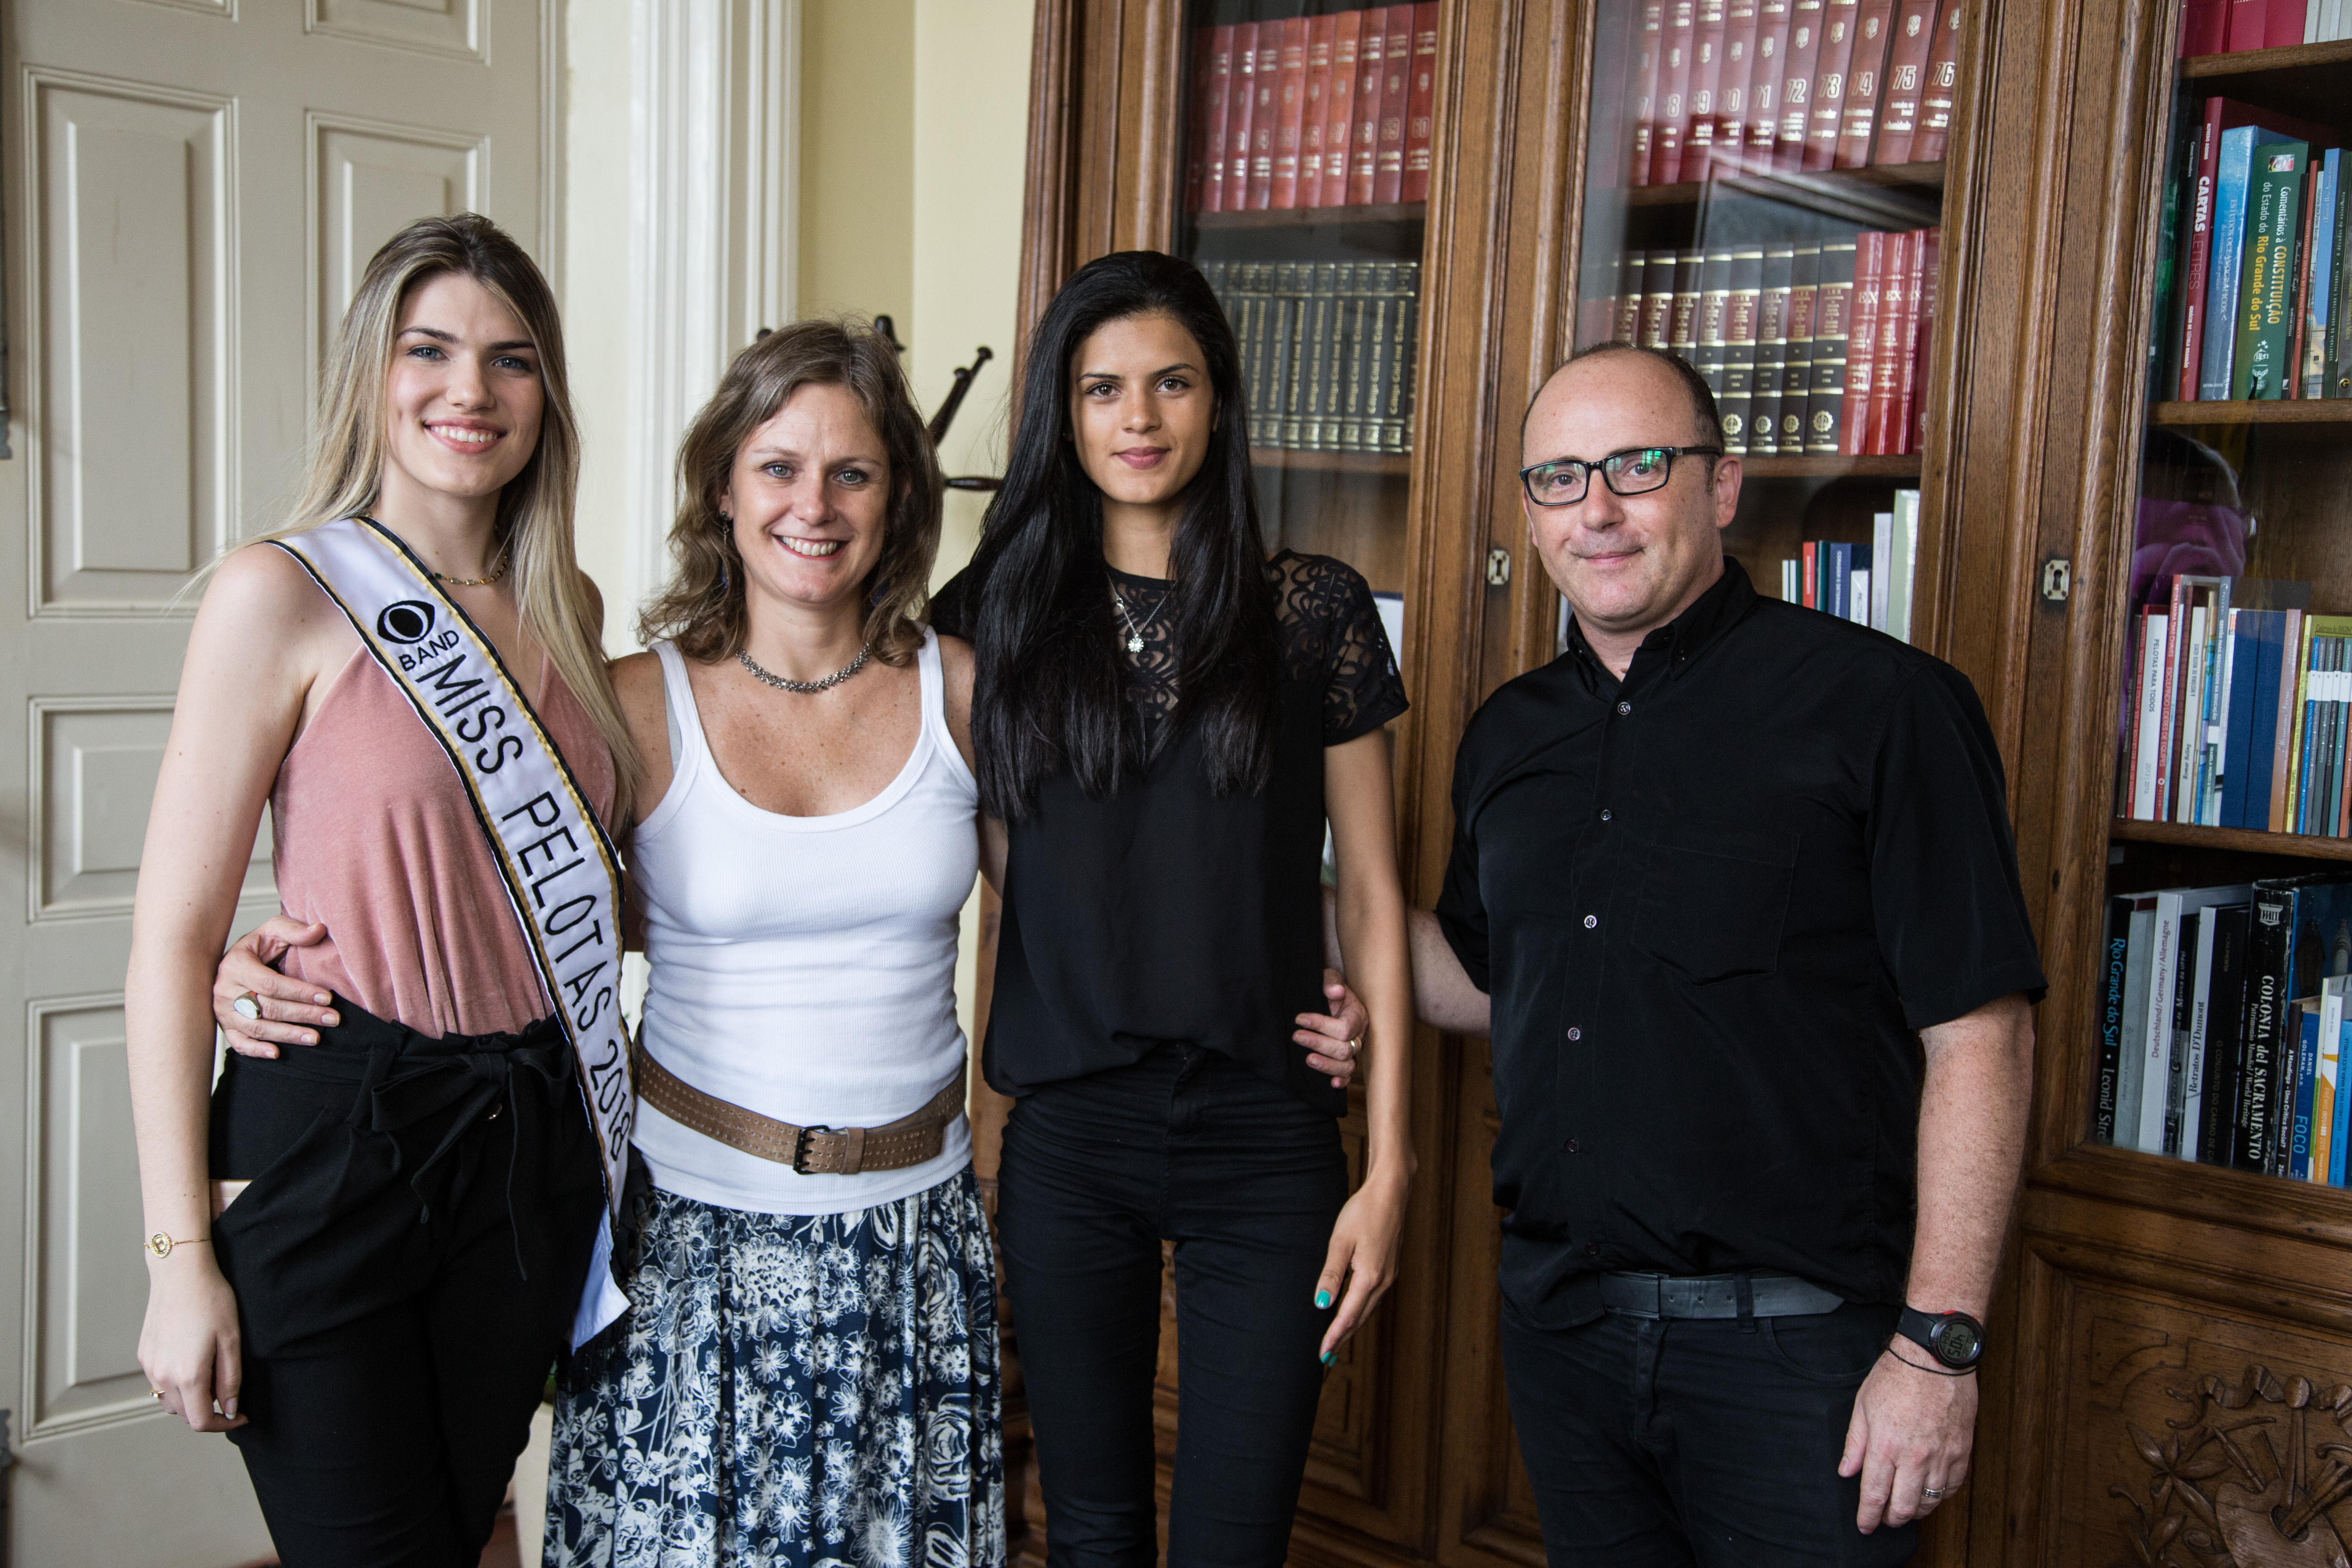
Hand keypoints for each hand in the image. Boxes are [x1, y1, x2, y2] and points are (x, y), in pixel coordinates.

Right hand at [137, 1254, 247, 1432]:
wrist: (180, 1273)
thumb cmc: (211, 1301)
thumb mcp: (231, 1340)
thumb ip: (230, 1380)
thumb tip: (231, 1409)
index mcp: (188, 1376)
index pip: (200, 1421)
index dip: (223, 1425)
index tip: (241, 1416)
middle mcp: (162, 1376)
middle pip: (183, 1415)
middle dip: (208, 1414)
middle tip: (231, 1399)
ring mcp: (149, 1366)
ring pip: (168, 1402)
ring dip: (189, 1402)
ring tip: (211, 1382)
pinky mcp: (144, 1355)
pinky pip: (158, 1383)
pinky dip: (175, 1386)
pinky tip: (191, 1366)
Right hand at [213, 917, 336, 1058]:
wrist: (232, 961)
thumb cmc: (257, 946)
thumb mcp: (273, 930)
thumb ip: (294, 930)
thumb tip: (320, 929)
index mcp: (236, 965)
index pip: (270, 983)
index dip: (299, 992)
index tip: (327, 997)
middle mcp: (225, 990)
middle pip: (267, 1007)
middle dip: (302, 1014)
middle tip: (332, 1019)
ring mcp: (223, 1011)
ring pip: (256, 1028)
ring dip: (287, 1035)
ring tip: (315, 1037)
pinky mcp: (225, 1026)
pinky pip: (238, 1043)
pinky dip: (256, 1050)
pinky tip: (277, 1053)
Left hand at [1294, 970, 1368, 1087]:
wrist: (1327, 997)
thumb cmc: (1328, 988)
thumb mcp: (1329, 978)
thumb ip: (1331, 982)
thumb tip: (1335, 992)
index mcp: (1357, 1015)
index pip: (1343, 1027)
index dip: (1321, 1025)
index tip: (1300, 1019)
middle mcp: (1358, 1035)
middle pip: (1344, 1049)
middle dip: (1319, 1044)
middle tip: (1297, 1036)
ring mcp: (1352, 1050)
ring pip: (1347, 1066)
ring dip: (1327, 1065)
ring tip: (1307, 1059)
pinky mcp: (1345, 1060)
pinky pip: (1348, 1075)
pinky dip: (1341, 1081)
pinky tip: (1331, 1083)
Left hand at [1312, 1171, 1407, 1361]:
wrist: (1391, 1194)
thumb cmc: (1363, 1212)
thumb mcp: (1340, 1242)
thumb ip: (1330, 1275)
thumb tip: (1321, 1305)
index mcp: (1369, 1277)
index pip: (1348, 1316)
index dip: (1333, 1337)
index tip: (1322, 1356)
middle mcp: (1383, 1282)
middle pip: (1359, 1319)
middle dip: (1342, 1339)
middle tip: (1326, 1360)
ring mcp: (1389, 1276)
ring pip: (1367, 1310)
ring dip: (1351, 1327)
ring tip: (1336, 1343)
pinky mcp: (1390, 1269)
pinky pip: (1373, 1299)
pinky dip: (1360, 1312)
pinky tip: (1351, 1314)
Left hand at [1840, 1346, 1977, 1530]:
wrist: (1935, 1358)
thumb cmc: (1896, 1376)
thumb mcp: (1863, 1406)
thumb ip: (1855, 1444)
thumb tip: (1846, 1472)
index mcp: (1885, 1446)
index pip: (1874, 1494)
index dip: (1868, 1516)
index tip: (1864, 1526)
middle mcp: (1915, 1457)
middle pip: (1904, 1507)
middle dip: (1891, 1518)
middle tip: (1885, 1517)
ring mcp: (1942, 1456)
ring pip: (1930, 1502)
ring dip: (1916, 1511)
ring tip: (1906, 1507)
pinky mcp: (1962, 1451)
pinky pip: (1953, 1487)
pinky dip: (1940, 1495)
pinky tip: (1930, 1492)